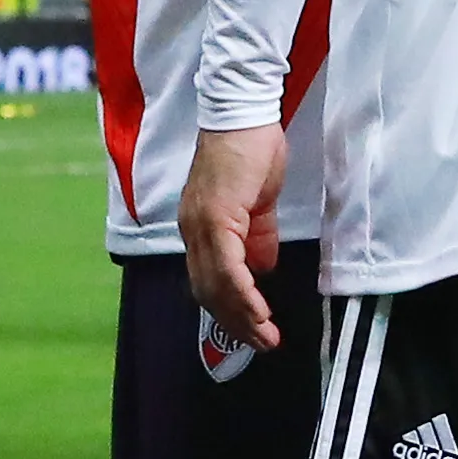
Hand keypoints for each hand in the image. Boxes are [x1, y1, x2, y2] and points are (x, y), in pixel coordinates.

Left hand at [178, 120, 289, 352]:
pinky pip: (227, 266)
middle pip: (207, 291)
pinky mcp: (216, 216)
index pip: (207, 281)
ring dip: (241, 315)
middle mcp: (192, 230)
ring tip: (265, 336)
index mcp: (199, 228)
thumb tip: (261, 269)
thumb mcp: (256, 204)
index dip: (229, 310)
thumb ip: (256, 238)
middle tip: (262, 343)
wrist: (244, 115)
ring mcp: (200, 224)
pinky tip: (259, 309)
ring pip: (215, 284)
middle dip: (235, 322)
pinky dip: (243, 292)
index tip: (252, 329)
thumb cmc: (252, 153)